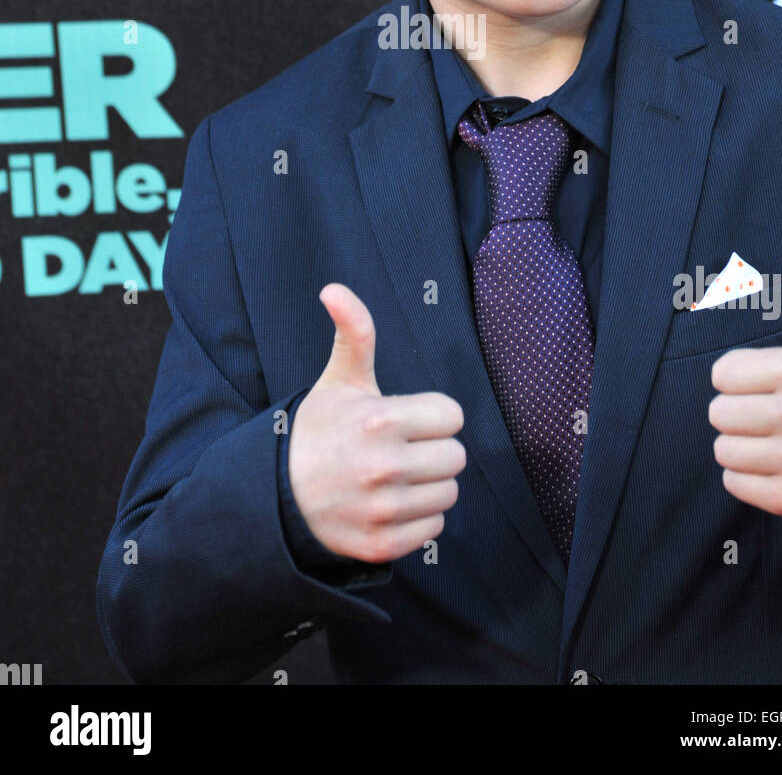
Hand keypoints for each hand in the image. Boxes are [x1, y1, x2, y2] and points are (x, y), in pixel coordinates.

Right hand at [288, 283, 466, 563]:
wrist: (276, 494)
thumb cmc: (318, 430)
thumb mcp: (339, 379)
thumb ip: (354, 332)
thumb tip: (333, 288)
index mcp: (380, 419)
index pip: (452, 416)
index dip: (431, 416)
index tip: (405, 420)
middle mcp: (384, 466)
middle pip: (456, 456)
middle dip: (433, 450)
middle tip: (401, 449)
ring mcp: (382, 509)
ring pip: (448, 493)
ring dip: (428, 485)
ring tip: (394, 476)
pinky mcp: (381, 544)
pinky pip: (434, 528)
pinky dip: (418, 518)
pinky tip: (389, 504)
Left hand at [709, 229, 781, 518]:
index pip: (721, 374)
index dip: (741, 378)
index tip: (770, 383)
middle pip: (718, 413)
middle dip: (741, 411)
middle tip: (775, 413)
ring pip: (723, 449)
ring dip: (744, 445)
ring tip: (777, 440)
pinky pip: (734, 483)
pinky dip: (750, 477)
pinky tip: (780, 466)